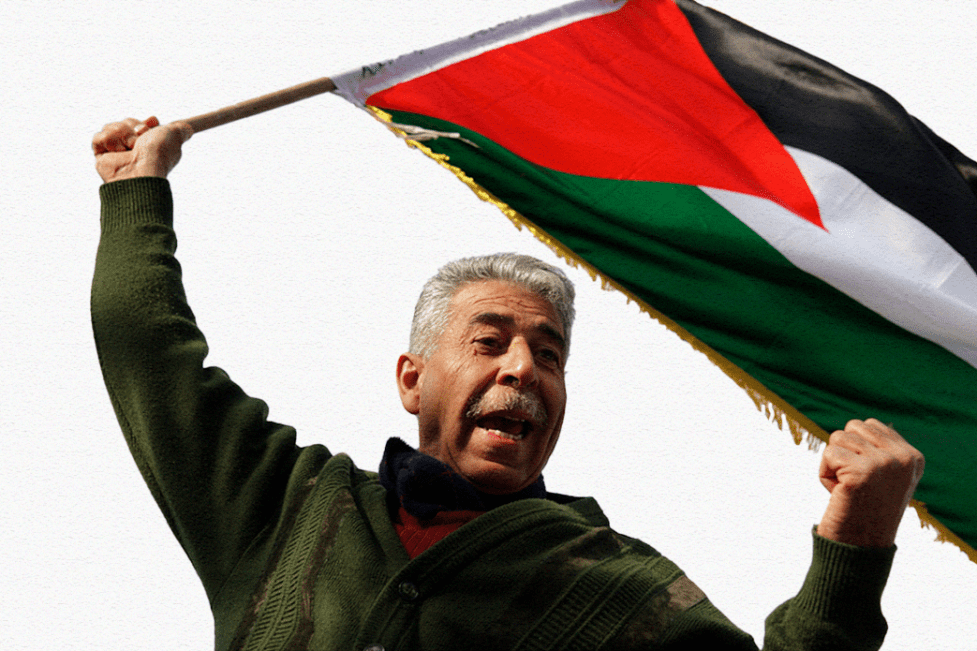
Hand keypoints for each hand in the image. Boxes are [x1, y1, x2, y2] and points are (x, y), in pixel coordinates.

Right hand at [93, 116, 192, 182]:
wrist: (141, 170)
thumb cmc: (159, 155)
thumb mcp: (174, 136)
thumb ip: (181, 130)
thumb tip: (188, 129)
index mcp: (148, 145)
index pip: (139, 124)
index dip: (143, 123)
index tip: (153, 122)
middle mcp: (132, 148)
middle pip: (125, 122)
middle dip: (132, 127)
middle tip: (139, 140)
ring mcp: (116, 152)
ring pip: (111, 127)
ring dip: (122, 134)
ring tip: (129, 148)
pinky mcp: (101, 156)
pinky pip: (98, 137)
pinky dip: (108, 141)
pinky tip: (117, 151)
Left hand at [816, 419, 923, 547]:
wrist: (859, 548)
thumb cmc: (864, 510)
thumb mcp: (884, 477)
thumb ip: (880, 449)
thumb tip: (863, 425)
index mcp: (913, 457)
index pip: (870, 425)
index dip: (856, 450)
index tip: (867, 480)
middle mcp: (904, 458)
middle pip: (852, 427)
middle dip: (843, 453)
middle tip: (854, 485)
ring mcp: (885, 464)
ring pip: (837, 438)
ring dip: (833, 465)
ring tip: (847, 490)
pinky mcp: (862, 472)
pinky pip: (827, 454)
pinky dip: (824, 475)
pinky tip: (839, 494)